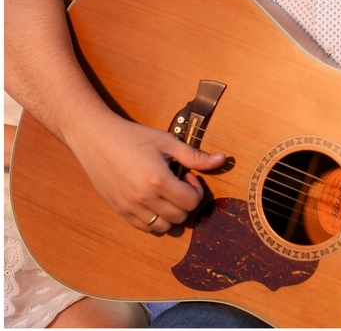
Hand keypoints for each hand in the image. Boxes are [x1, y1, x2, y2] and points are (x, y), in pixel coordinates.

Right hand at [73, 115, 226, 232]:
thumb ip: (194, 156)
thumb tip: (222, 160)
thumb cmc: (133, 136)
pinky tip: (152, 200)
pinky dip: (154, 219)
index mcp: (158, 180)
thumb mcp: (167, 141)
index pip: (191, 202)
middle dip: (185, 202)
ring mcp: (129, 207)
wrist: (95, 138)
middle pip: (179, 217)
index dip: (196, 190)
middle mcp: (143, 198)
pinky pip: (144, 228)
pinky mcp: (119, 210)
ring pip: (163, 226)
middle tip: (177, 184)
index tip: (188, 176)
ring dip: (171, 213)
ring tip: (165, 194)